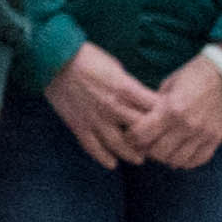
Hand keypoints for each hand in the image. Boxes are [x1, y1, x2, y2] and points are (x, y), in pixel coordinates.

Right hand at [45, 39, 167, 167]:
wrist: (54, 59)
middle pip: (140, 130)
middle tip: (157, 146)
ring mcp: (94, 118)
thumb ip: (129, 86)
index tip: (168, 122)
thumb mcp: (116, 67)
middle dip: (151, 139)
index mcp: (124, 88)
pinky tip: (112, 163)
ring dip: (132, 154)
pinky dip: (103, 158)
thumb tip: (141, 100)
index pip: (153, 109)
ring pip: (119, 144)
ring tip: (139, 159)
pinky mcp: (78, 125)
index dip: (164, 117)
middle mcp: (112, 106)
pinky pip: (93, 147)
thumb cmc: (87, 57)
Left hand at [133, 53, 221, 169]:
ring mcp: (203, 134)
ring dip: (166, 157)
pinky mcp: (216, 138)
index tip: (131, 135)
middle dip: (147, 149)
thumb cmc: (194, 74)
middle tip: (145, 145)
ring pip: (177, 160)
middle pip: (158, 152)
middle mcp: (187, 125)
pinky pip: (198, 159)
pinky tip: (181, 154)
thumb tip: (142, 120)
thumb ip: (156, 105)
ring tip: (163, 150)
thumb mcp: (169, 85)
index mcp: (171, 109)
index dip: (132, 137)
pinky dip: (187, 161)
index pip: (142, 135)